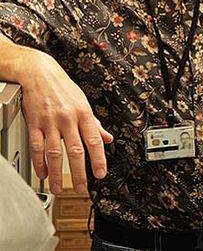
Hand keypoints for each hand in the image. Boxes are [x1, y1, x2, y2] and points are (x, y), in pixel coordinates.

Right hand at [22, 52, 112, 194]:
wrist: (39, 73)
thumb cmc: (63, 88)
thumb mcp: (84, 103)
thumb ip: (95, 124)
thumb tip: (108, 138)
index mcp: (84, 115)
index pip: (95, 141)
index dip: (99, 159)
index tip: (101, 174)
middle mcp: (68, 119)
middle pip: (75, 151)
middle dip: (78, 172)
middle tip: (81, 188)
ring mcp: (50, 122)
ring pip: (54, 152)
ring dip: (56, 173)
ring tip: (58, 187)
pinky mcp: (34, 124)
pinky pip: (37, 147)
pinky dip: (39, 163)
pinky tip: (42, 173)